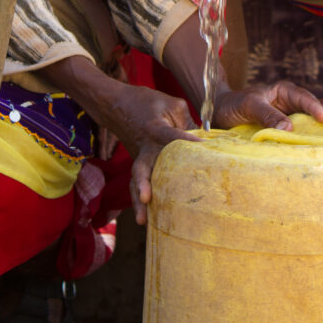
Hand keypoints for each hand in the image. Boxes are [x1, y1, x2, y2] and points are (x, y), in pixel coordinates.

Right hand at [105, 83, 199, 224]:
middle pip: (142, 167)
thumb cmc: (147, 102)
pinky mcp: (139, 163)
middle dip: (143, 184)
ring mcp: (139, 156)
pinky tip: (146, 218)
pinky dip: (140, 199)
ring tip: (142, 220)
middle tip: (147, 198)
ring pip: (137, 180)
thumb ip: (187, 122)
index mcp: (154, 128)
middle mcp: (144, 146)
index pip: (171, 136)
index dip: (187, 141)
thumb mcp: (171, 104)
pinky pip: (138, 182)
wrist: (117, 104)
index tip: (203, 148)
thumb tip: (206, 143)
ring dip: (138, 200)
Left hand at [213, 80, 322, 131]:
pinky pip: (307, 134)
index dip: (314, 107)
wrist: (219, 113)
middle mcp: (291, 103)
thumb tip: (288, 129)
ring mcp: (292, 117)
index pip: (303, 98)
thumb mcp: (247, 106)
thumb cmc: (232, 105)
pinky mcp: (289, 132)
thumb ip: (266, 115)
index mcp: (283, 90)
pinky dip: (321, 139)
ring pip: (316, 121)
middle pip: (318, 107)